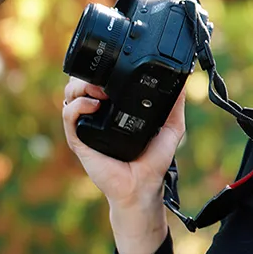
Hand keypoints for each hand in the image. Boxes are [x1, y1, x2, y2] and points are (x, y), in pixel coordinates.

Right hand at [61, 77, 185, 253]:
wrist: (142, 185)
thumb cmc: (153, 161)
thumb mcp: (171, 128)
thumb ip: (176, 105)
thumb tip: (183, 83)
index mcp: (114, 111)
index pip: (100, 84)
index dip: (102, 72)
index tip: (116, 67)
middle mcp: (97, 117)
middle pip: (80, 86)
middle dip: (87, 76)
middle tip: (105, 79)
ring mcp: (86, 128)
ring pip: (70, 97)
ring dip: (80, 87)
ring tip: (99, 91)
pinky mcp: (79, 141)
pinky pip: (69, 117)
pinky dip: (78, 106)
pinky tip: (94, 104)